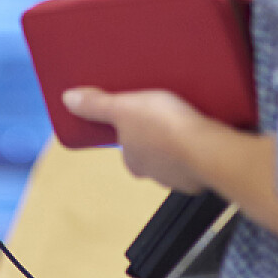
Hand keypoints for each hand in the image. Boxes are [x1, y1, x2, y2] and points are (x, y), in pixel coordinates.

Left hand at [63, 87, 212, 193]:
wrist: (209, 149)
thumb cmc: (164, 128)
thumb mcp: (124, 107)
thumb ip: (97, 106)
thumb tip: (68, 100)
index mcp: (133, 161)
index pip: (127, 148)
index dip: (132, 132)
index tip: (141, 117)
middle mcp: (155, 175)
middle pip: (152, 154)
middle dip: (158, 138)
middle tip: (166, 115)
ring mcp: (181, 177)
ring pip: (176, 158)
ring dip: (180, 144)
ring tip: (187, 121)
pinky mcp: (206, 176)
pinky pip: (200, 160)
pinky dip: (201, 149)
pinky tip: (205, 134)